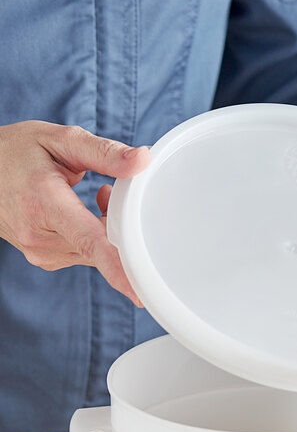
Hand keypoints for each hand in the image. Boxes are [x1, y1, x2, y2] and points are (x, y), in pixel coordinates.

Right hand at [0, 120, 150, 304]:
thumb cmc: (18, 151)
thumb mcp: (61, 140)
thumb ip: (104, 152)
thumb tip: (142, 160)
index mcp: (45, 204)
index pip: (89, 242)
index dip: (117, 268)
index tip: (138, 291)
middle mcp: (41, 237)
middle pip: (103, 246)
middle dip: (122, 225)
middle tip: (111, 191)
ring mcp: (42, 253)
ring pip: (98, 252)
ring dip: (109, 229)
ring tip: (98, 196)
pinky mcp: (46, 259)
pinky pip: (86, 253)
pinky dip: (95, 236)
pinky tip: (85, 213)